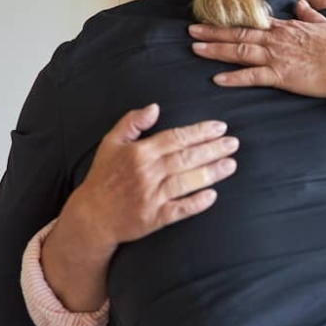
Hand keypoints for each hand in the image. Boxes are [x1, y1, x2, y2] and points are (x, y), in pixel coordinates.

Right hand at [61, 104, 237, 249]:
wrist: (91, 216)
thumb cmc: (104, 177)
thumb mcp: (111, 143)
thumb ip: (131, 122)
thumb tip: (154, 107)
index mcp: (139, 153)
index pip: (176, 138)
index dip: (199, 132)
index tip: (220, 127)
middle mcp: (146, 173)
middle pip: (186, 158)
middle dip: (213, 149)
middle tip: (234, 143)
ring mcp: (150, 196)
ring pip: (186, 182)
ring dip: (211, 173)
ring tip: (231, 164)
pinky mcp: (153, 218)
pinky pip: (178, 210)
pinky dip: (195, 203)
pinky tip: (212, 196)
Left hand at [189, 0, 325, 98]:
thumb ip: (310, 15)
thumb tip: (301, 4)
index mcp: (287, 28)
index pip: (254, 22)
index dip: (232, 21)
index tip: (215, 18)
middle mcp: (277, 40)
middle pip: (239, 34)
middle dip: (213, 32)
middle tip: (191, 30)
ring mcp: (277, 57)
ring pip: (240, 51)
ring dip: (216, 50)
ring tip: (195, 49)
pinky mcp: (281, 76)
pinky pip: (252, 77)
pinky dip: (234, 78)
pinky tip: (217, 79)